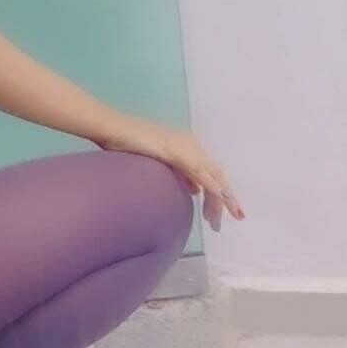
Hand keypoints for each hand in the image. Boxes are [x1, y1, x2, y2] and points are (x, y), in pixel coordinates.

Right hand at [98, 114, 244, 232]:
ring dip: (221, 198)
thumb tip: (194, 190)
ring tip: (222, 219)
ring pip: (212, 176)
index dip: (221, 191)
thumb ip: (178, 174)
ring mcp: (184, 147)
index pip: (210, 172)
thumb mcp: (158, 162)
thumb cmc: (127, 144)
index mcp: (187, 146)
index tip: (224, 212)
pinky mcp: (176, 151)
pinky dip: (211, 187)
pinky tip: (218, 199)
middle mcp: (190, 144)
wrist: (111, 128)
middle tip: (235, 218)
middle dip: (226, 199)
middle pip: (216, 175)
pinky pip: (199, 172)